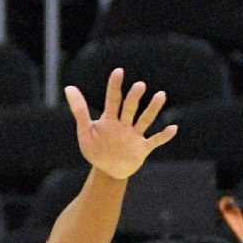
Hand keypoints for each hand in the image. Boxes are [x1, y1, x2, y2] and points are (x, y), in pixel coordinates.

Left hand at [63, 68, 177, 180]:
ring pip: (145, 120)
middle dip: (134, 98)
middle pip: (129, 108)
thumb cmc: (96, 149)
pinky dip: (164, 136)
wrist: (108, 170)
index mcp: (109, 119)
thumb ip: (79, 110)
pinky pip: (155, 140)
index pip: (113, 100)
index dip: (114, 86)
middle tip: (139, 85)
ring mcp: (134, 135)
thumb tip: (68, 87)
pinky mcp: (143, 148)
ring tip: (160, 95)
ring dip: (153, 109)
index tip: (118, 71)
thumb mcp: (85, 130)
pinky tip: (173, 128)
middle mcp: (124, 124)